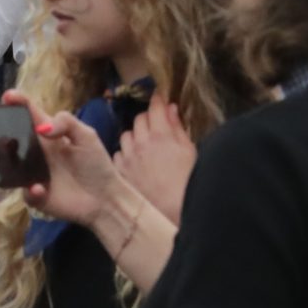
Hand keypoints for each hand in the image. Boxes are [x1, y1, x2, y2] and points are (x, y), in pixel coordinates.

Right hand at [9, 91, 120, 227]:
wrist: (105, 199)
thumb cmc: (97, 165)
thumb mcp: (87, 136)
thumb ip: (66, 123)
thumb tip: (41, 126)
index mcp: (50, 135)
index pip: (32, 115)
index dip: (19, 103)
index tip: (8, 96)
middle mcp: (38, 153)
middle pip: (14, 138)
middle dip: (2, 132)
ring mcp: (34, 174)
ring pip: (11, 165)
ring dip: (6, 161)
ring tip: (7, 157)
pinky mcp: (36, 196)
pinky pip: (25, 192)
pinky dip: (30, 191)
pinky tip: (40, 188)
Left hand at [117, 101, 195, 224]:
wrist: (173, 208)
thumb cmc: (187, 180)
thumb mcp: (189, 149)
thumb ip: (178, 127)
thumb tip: (171, 109)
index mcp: (161, 134)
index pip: (155, 107)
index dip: (158, 100)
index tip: (159, 99)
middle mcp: (141, 142)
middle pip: (139, 119)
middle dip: (147, 119)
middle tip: (155, 126)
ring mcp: (128, 157)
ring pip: (126, 136)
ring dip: (134, 136)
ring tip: (143, 146)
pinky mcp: (121, 171)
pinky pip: (118, 154)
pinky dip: (125, 155)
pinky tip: (134, 162)